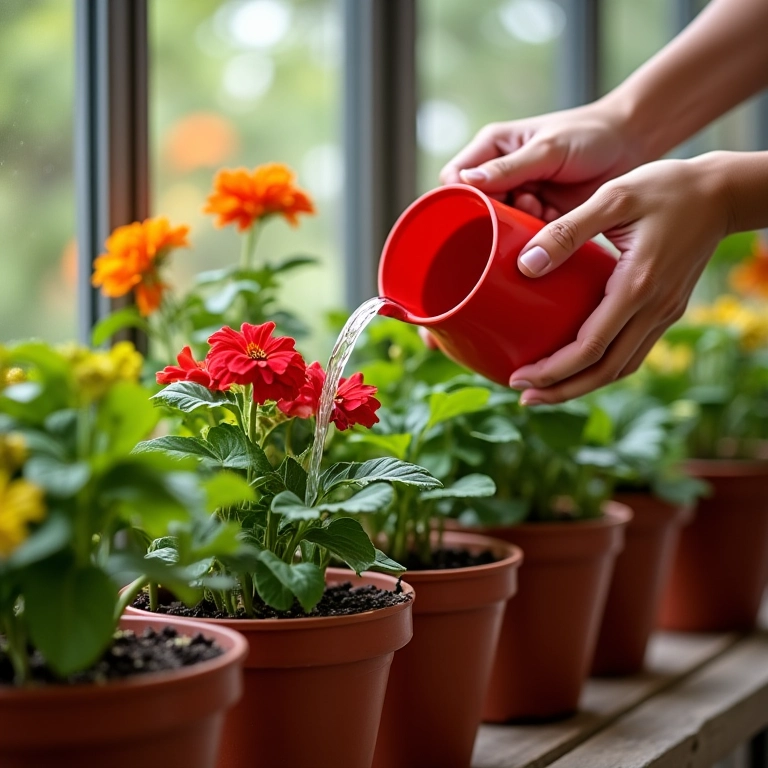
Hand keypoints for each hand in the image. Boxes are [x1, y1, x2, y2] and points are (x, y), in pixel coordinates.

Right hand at [440, 100, 643, 220]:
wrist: (633, 145)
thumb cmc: (590, 134)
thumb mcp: (548, 149)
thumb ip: (509, 168)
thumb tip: (467, 182)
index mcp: (492, 148)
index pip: (454, 177)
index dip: (459, 197)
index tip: (477, 209)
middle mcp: (501, 174)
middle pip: (476, 206)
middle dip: (493, 215)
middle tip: (521, 210)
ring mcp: (520, 196)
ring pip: (499, 224)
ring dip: (515, 226)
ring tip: (540, 212)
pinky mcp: (540, 216)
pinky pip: (524, 234)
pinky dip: (534, 235)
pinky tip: (551, 223)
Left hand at [507, 153, 733, 404]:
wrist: (723, 192)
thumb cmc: (665, 187)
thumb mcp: (613, 197)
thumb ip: (567, 231)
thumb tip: (525, 266)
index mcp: (638, 286)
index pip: (591, 347)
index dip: (553, 371)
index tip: (519, 378)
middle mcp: (654, 308)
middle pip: (605, 370)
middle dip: (562, 390)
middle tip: (524, 397)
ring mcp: (664, 313)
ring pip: (621, 367)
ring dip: (582, 385)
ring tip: (545, 389)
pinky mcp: (667, 310)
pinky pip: (632, 352)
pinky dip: (602, 367)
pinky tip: (578, 364)